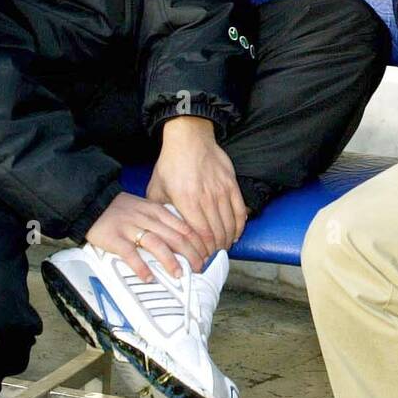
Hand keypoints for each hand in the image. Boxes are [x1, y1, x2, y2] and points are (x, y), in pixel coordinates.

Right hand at [84, 191, 208, 281]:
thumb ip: (162, 220)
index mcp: (157, 211)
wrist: (93, 203)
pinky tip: (148, 277)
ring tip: (179, 274)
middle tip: (198, 268)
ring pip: (156, 244)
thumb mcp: (146, 207)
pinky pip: (130, 254)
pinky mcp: (115, 238)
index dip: (198, 243)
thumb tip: (183, 239)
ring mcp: (131, 228)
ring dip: (170, 260)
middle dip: (190, 254)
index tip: (205, 255)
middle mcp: (147, 218)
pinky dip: (141, 266)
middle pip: (174, 236)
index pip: (184, 226)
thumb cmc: (121, 209)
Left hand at [146, 115, 246, 258]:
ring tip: (222, 249)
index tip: (200, 259)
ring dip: (227, 240)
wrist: (189, 138)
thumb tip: (159, 229)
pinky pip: (240, 210)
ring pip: (229, 224)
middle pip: (216, 232)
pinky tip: (235, 234)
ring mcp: (221, 190)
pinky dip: (239, 226)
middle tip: (211, 258)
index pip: (200, 234)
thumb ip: (160, 210)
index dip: (203, 251)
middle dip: (214, 250)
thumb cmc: (171, 163)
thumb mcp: (157, 188)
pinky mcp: (231, 184)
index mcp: (186, 200)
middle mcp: (206, 197)